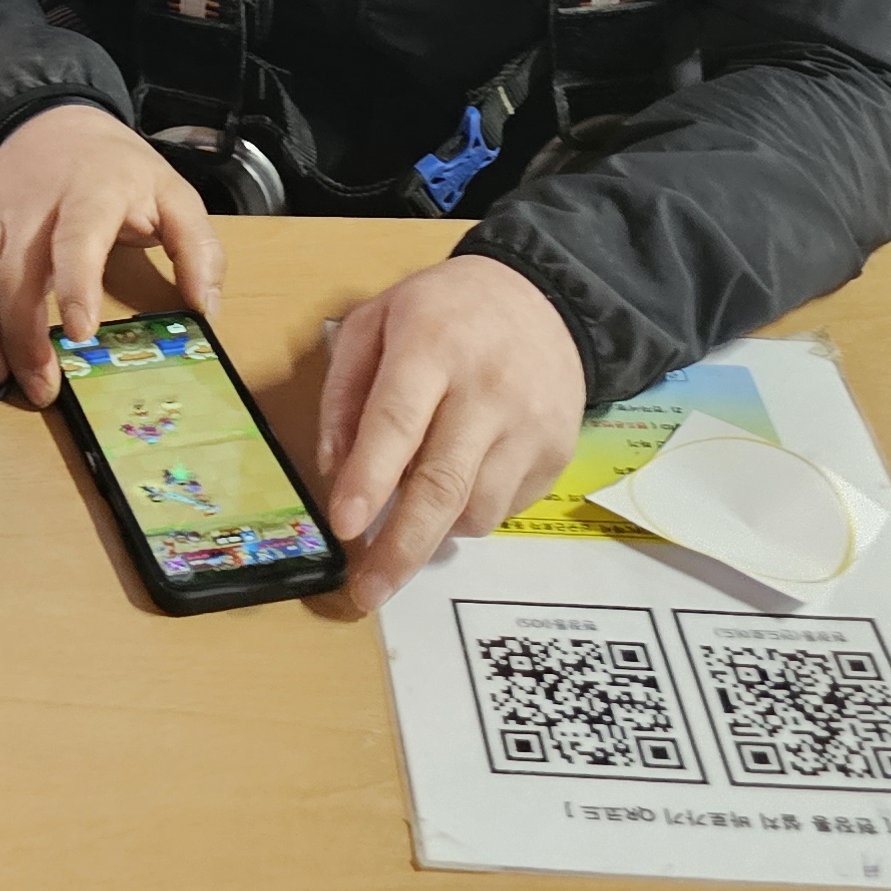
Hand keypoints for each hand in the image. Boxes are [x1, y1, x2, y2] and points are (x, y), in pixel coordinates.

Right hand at [0, 103, 223, 407]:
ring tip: (1, 384)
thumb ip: (198, 249)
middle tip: (43, 389)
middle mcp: (35, 208)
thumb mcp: (172, 192)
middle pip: (18, 275)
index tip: (80, 332)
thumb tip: (205, 309)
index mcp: (92, 193)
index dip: (76, 284)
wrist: (50, 120)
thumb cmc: (117, 168)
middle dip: (25, 337)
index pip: (78, 238)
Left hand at [316, 254, 587, 614]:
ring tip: (412, 509)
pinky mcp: (557, 453)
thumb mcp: (375, 322)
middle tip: (366, 593)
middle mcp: (488, 389)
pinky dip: (470, 513)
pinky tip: (458, 480)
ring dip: (433, 531)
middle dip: (400, 549)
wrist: (541, 297)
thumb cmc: (441, 312)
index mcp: (432, 346)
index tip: (345, 528)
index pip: (397, 421)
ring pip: (475, 510)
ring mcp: (530, 425)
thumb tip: (334, 473)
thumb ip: (344, 394)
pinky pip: (505, 509)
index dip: (369, 478)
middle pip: (442, 485)